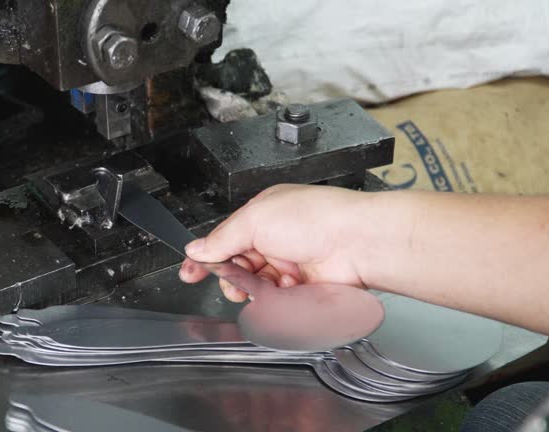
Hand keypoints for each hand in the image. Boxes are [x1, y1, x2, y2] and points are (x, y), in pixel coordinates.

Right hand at [178, 184, 379, 301]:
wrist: (358, 242)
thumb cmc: (317, 218)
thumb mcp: (255, 219)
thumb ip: (223, 238)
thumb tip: (197, 248)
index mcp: (263, 215)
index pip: (225, 238)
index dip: (206, 256)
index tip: (189, 273)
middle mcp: (277, 238)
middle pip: (238, 265)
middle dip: (230, 275)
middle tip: (231, 280)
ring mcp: (291, 263)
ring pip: (256, 285)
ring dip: (254, 287)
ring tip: (257, 286)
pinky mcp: (304, 287)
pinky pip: (278, 299)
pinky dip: (277, 297)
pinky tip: (285, 289)